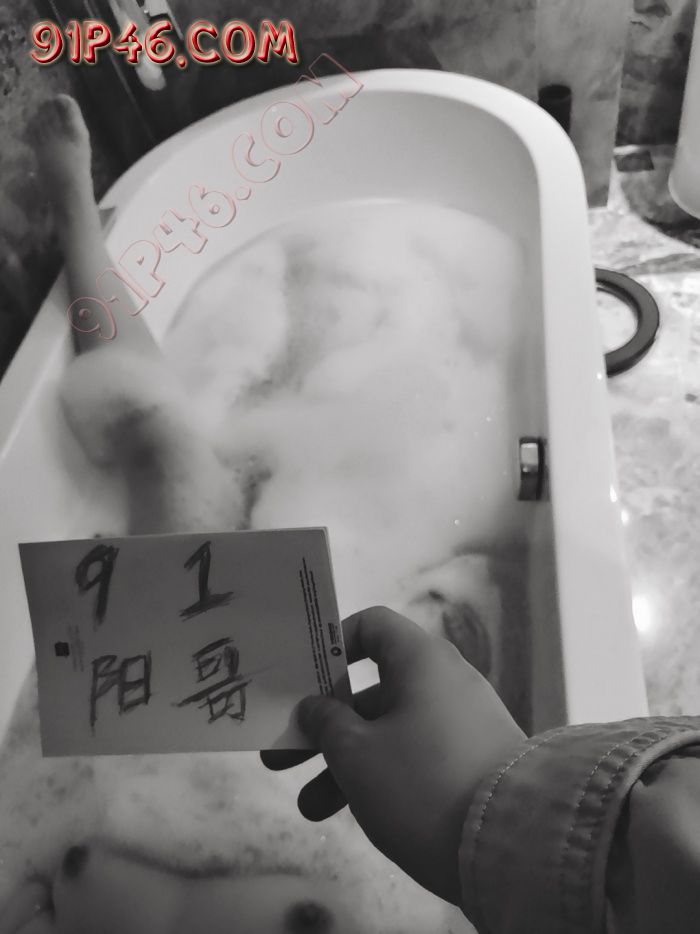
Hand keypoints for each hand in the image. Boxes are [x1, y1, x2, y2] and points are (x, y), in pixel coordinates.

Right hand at [261, 606, 525, 904]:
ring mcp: (463, 725)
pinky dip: (382, 776)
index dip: (332, 644)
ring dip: (346, 764)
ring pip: (390, 731)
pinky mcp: (474, 763)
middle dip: (324, 726)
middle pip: (373, 690)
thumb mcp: (356, 753)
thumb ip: (326, 723)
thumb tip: (317, 706)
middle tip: (282, 757)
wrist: (513, 846)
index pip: (372, 626)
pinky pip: (416, 756)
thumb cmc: (422, 783)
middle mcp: (445, 683)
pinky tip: (355, 814)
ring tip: (311, 809)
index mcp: (421, 661)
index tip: (303, 679)